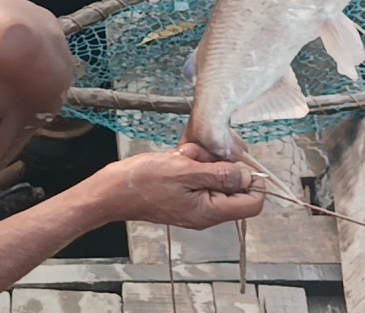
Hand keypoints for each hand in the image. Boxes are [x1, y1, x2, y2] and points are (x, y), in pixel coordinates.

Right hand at [96, 144, 263, 229]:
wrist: (111, 191)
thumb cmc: (143, 182)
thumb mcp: (184, 171)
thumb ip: (219, 174)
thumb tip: (248, 176)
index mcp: (211, 211)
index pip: (253, 202)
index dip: (254, 179)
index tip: (238, 157)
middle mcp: (207, 211)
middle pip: (235, 186)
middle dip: (221, 163)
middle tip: (200, 153)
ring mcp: (195, 203)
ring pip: (216, 176)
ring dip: (204, 159)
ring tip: (182, 154)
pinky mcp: (185, 194)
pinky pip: (200, 176)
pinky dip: (192, 162)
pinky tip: (176, 156)